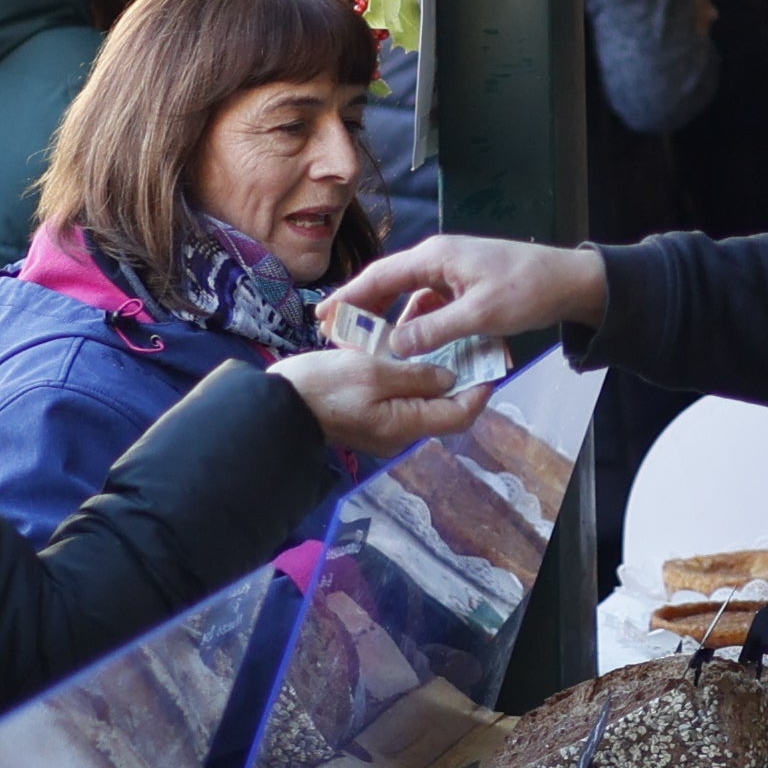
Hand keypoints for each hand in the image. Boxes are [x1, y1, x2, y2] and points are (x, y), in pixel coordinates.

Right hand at [273, 342, 489, 460]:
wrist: (275, 404)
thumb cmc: (322, 387)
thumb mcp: (372, 372)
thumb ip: (415, 375)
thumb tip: (450, 377)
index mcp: (405, 424)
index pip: (460, 414)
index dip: (480, 390)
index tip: (492, 362)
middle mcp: (400, 430)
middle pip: (443, 406)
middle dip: (459, 376)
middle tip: (470, 342)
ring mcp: (383, 425)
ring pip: (421, 398)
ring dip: (431, 370)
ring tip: (439, 337)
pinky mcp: (368, 414)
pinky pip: (399, 395)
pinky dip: (407, 373)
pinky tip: (404, 347)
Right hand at [328, 233, 606, 368]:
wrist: (570, 281)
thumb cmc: (527, 290)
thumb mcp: (480, 315)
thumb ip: (435, 329)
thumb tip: (394, 345)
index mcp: (435, 257)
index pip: (380, 276)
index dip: (350, 297)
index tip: (324, 315)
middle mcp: (439, 259)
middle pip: (389, 283)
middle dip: (363, 308)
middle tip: (335, 331)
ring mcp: (452, 271)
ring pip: (411, 296)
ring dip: (393, 320)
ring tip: (370, 346)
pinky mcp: (465, 285)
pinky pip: (432, 304)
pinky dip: (419, 323)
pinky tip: (414, 346)